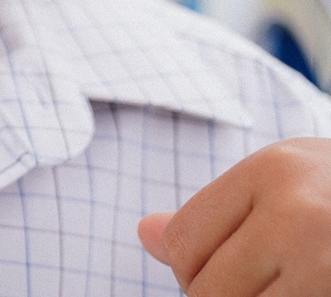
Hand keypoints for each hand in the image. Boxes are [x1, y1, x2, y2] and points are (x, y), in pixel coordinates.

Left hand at [139, 138, 330, 293]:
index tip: (224, 265)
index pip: (182, 242)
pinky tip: (305, 290)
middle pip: (207, 290)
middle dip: (220, 292)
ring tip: (282, 282)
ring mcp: (323, 262)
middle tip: (256, 276)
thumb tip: (144, 233)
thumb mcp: (280, 179)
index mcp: (271, 171)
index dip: (188, 268)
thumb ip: (215, 211)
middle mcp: (295, 214)